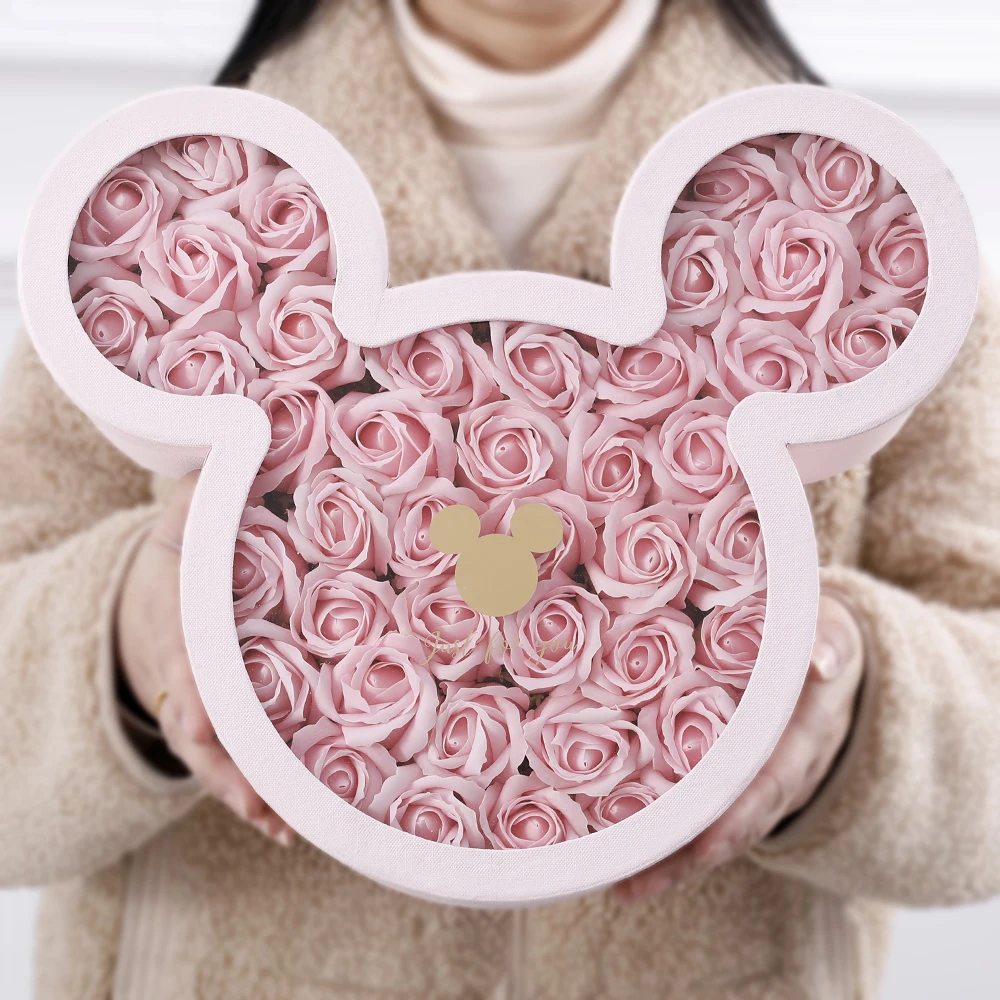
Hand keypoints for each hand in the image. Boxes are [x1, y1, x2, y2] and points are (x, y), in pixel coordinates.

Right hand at [116, 471, 293, 846]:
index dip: (194, 688)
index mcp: (175, 616)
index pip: (182, 655)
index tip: (206, 718)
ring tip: (278, 826)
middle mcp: (180, 672)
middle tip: (255, 797)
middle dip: (224, 761)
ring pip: (213, 757)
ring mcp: (193, 705)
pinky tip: (285, 826)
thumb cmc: (178, 557)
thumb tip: (244, 442)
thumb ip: (204, 493)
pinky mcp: (215, 726)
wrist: (145, 600)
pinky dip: (251, 795)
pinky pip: (229, 764)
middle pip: (198, 723)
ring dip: (242, 792)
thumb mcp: (181, 519)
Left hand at [614, 589, 863, 901]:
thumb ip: (827, 642)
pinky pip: (706, 816)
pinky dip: (672, 842)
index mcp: (806, 735)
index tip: (703, 846)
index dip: (739, 816)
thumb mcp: (830, 630)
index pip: (772, 782)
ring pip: (718, 830)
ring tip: (620, 885)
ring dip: (673, 862)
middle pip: (737, 824)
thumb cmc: (816, 636)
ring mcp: (761, 785)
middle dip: (689, 856)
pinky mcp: (737, 783)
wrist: (829, 656)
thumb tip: (821, 662)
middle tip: (635, 880)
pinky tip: (624, 860)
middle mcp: (785, 772)